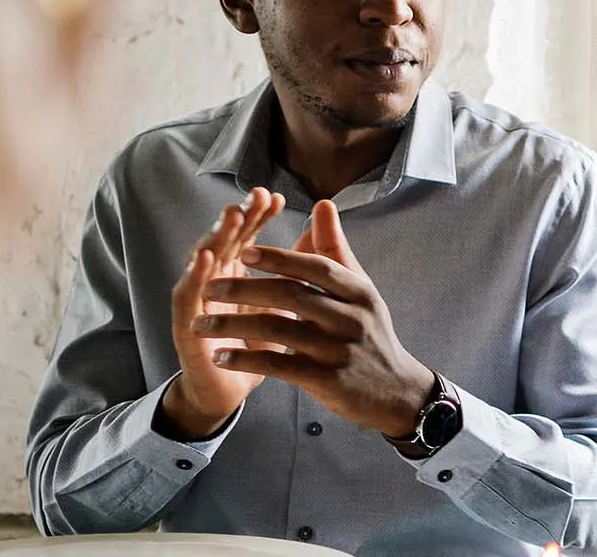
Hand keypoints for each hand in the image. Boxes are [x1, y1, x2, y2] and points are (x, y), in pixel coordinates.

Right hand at [158, 187, 284, 440]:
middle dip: (238, 218)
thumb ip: (294, 270)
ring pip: (203, 263)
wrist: (230, 389)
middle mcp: (214, 283)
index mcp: (237, 276)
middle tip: (254, 195)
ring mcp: (198, 302)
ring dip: (215, 236)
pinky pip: (188, 298)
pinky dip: (193, 276)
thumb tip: (318, 235)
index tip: (276, 196)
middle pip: (225, 242)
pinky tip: (203, 259)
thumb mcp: (281, 306)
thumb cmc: (254, 344)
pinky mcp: (186, 326)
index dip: (258, 217)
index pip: (246, 239)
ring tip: (230, 215)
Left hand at [200, 200, 437, 436]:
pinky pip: (279, 365)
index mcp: (359, 291)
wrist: (396, 391)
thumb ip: (336, 250)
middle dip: (246, 289)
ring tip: (200, 324)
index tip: (244, 250)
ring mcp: (339, 350)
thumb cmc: (369, 334)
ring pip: (280, 330)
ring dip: (234, 326)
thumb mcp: (360, 290)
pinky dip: (246, 359)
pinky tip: (220, 357)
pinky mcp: (327, 380)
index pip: (317, 267)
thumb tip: (323, 205)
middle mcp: (351, 318)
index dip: (280, 258)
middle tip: (208, 287)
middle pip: (293, 296)